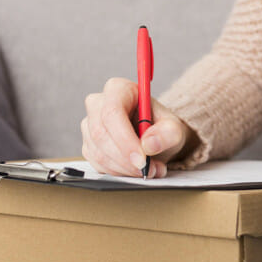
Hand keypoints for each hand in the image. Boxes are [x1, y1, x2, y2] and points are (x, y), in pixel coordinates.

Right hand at [81, 77, 195, 177]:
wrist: (156, 138)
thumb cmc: (162, 127)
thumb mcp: (173, 128)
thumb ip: (167, 134)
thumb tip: (148, 144)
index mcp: (118, 89)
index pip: (112, 112)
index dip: (125, 138)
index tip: (142, 159)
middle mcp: (98, 104)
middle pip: (101, 133)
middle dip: (126, 158)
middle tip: (147, 169)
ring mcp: (89, 125)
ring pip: (98, 152)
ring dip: (124, 168)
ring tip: (148, 170)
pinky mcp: (88, 145)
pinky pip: (97, 164)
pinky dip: (118, 172)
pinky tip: (134, 170)